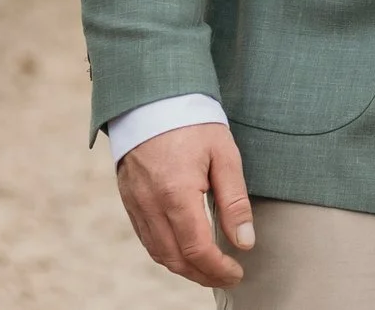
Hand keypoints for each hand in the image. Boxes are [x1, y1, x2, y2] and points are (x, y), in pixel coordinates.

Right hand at [116, 121, 254, 287]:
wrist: (151, 99)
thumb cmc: (192, 123)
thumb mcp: (224, 155)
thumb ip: (234, 202)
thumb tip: (244, 242)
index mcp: (176, 194)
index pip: (197, 249)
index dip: (218, 268)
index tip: (237, 272)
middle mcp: (151, 205)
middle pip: (176, 259)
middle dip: (203, 275)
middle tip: (227, 276)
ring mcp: (135, 205)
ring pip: (159, 253)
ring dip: (184, 269)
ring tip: (209, 269)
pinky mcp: (129, 201)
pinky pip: (147, 238)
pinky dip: (166, 253)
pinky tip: (184, 252)